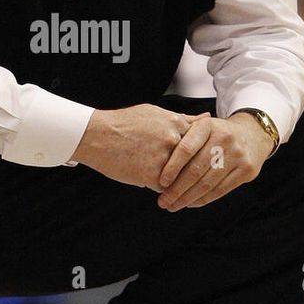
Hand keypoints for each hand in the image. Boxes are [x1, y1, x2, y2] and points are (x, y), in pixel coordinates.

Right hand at [70, 104, 210, 191]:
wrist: (95, 135)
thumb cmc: (124, 123)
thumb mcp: (156, 114)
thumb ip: (184, 119)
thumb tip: (208, 118)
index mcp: (175, 123)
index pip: (200, 143)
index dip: (197, 154)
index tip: (197, 160)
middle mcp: (172, 140)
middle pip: (192, 163)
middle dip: (189, 171)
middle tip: (186, 176)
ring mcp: (163, 158)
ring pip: (180, 177)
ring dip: (175, 181)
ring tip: (163, 179)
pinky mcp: (151, 175)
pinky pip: (165, 189)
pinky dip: (160, 189)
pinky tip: (147, 181)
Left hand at [155, 112, 272, 210]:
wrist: (252, 135)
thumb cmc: (216, 134)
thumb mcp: (201, 127)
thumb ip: (181, 137)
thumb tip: (154, 157)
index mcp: (208, 126)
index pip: (186, 149)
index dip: (172, 167)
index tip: (160, 182)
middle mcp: (224, 138)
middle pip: (196, 170)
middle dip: (176, 189)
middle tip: (162, 201)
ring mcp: (237, 155)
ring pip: (207, 183)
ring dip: (187, 198)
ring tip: (173, 205)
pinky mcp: (246, 170)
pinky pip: (220, 190)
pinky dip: (203, 199)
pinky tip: (191, 203)